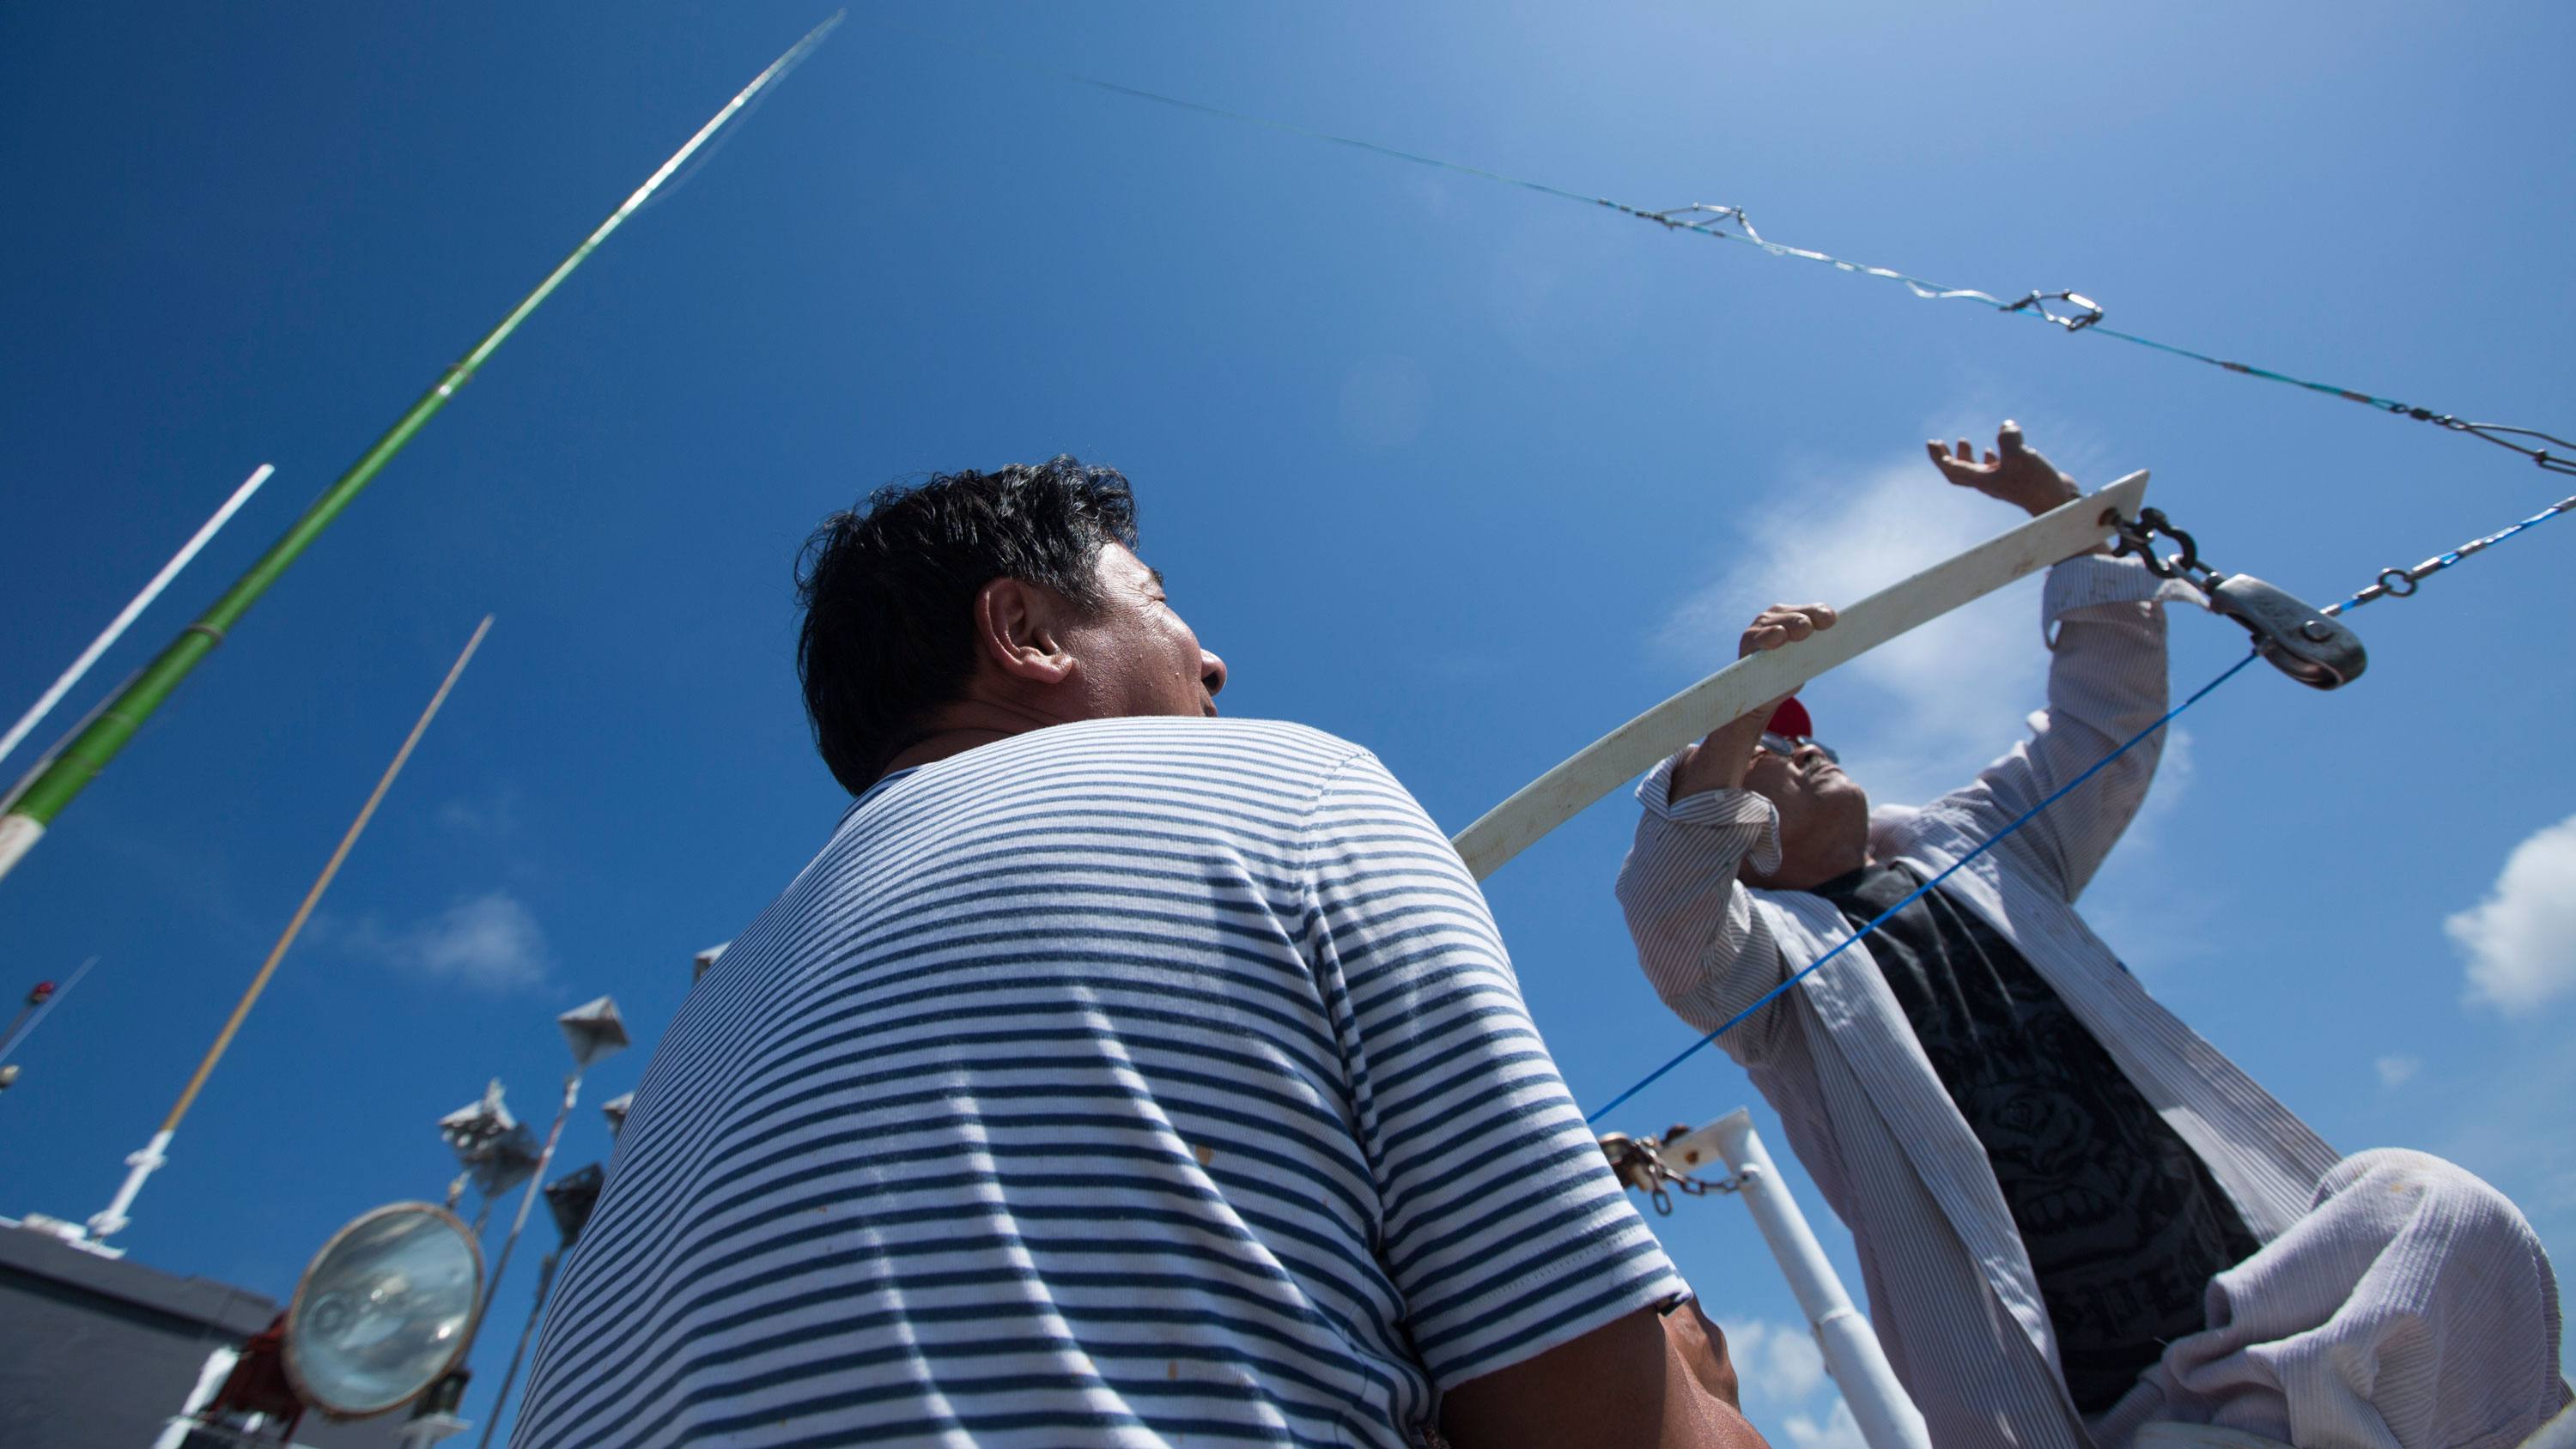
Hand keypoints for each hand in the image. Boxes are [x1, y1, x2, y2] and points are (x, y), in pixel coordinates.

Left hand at [1670, 604, 1834, 801]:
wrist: (1760, 687)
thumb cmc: (1752, 703)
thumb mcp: (1747, 716)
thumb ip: (1741, 727)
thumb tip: (1729, 753)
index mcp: (1743, 656)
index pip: (1753, 641)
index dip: (1764, 639)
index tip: (1776, 641)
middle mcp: (1756, 634)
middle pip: (1773, 623)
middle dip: (1790, 625)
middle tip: (1804, 631)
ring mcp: (1772, 623)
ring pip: (1789, 614)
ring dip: (1808, 614)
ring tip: (1826, 620)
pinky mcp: (1791, 619)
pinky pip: (1806, 612)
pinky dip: (1818, 612)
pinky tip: (1832, 618)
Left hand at [1925, 420, 2080, 518]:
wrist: (2058, 504)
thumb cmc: (2036, 484)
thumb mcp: (2019, 456)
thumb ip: (2008, 439)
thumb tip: (2006, 425)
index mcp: (1983, 480)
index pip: (1953, 470)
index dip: (1940, 458)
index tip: (1931, 444)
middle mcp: (1990, 483)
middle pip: (1960, 472)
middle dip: (1946, 457)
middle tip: (1936, 443)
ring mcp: (2004, 482)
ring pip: (1977, 470)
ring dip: (1967, 456)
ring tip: (1962, 441)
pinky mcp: (2019, 480)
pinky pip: (1997, 468)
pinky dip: (1991, 457)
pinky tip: (1993, 448)